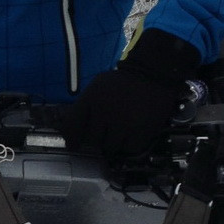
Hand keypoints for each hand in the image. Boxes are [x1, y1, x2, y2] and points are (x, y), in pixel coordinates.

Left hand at [63, 28, 199, 160]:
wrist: (152, 74)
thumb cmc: (122, 82)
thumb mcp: (97, 86)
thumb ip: (85, 105)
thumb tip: (74, 129)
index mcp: (90, 99)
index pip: (71, 126)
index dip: (71, 139)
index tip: (74, 145)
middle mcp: (103, 113)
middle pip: (91, 140)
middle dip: (96, 139)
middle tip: (104, 135)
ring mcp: (122, 124)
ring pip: (110, 147)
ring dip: (113, 143)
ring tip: (119, 133)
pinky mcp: (140, 132)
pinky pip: (128, 149)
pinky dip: (129, 145)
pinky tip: (131, 134)